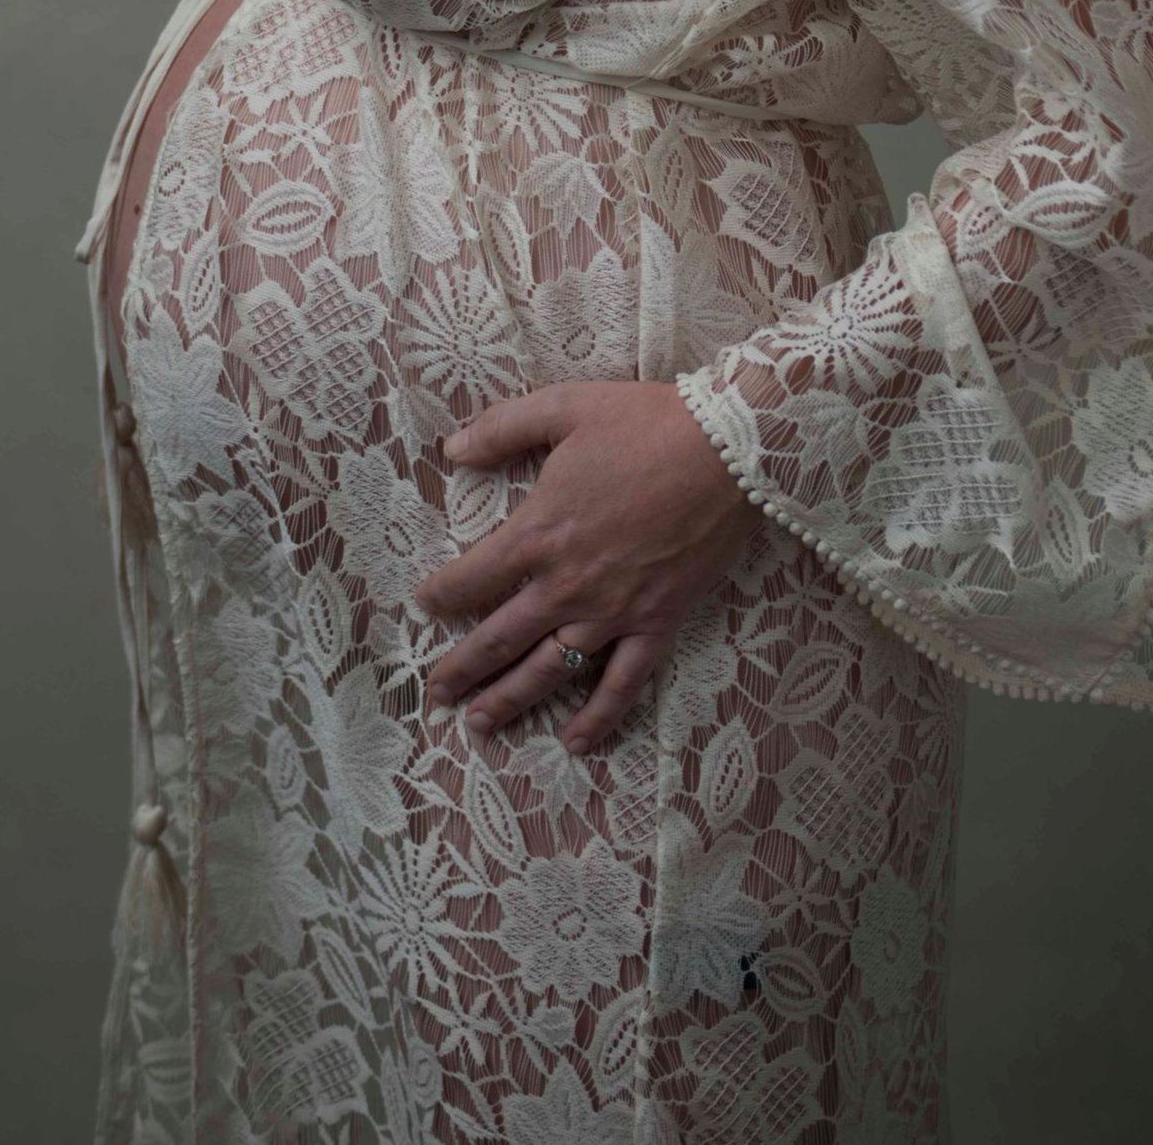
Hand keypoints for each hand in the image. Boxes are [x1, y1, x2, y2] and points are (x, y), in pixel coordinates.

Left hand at [417, 379, 762, 753]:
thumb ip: (502, 428)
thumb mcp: (563, 407)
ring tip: (477, 724)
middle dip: (460, 669)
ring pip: (548, 671)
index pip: (470, 580)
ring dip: (508, 701)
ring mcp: (612, 612)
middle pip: (498, 638)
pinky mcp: (657, 623)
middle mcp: (566, 584)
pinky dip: (598, 718)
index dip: (440, 596)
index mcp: (538, 533)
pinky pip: (623, 684)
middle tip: (434, 693)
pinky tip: (576, 744)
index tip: (425, 606)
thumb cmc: (645, 423)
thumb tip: (452, 448)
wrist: (727, 449)